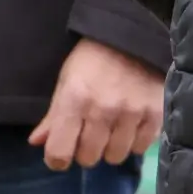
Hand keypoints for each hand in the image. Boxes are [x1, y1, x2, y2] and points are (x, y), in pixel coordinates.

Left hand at [28, 38, 163, 171]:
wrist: (135, 35)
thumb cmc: (93, 58)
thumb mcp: (67, 81)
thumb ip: (53, 116)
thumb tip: (36, 143)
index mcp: (75, 100)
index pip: (59, 153)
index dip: (58, 157)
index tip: (64, 149)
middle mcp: (103, 109)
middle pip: (88, 158)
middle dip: (87, 149)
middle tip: (92, 132)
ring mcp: (132, 112)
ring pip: (115, 156)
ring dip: (112, 146)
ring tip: (114, 127)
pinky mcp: (156, 113)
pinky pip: (141, 147)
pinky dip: (135, 141)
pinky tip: (133, 124)